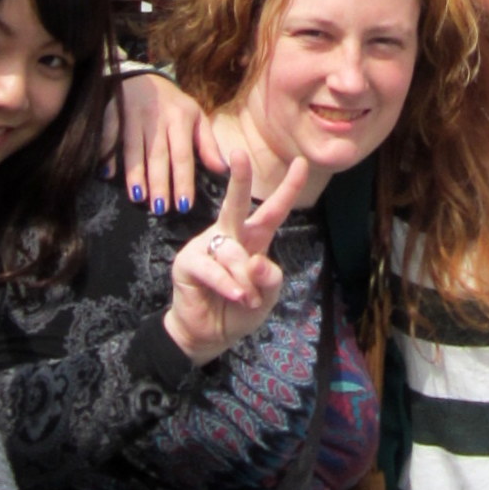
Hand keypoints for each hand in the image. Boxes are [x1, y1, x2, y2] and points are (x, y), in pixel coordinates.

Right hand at [113, 71, 223, 214]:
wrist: (144, 77)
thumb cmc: (174, 104)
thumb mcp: (196, 117)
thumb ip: (207, 144)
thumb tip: (221, 170)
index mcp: (180, 118)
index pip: (183, 154)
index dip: (183, 180)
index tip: (184, 205)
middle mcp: (157, 116)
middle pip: (158, 154)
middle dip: (159, 182)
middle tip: (160, 209)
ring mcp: (133, 113)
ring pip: (133, 147)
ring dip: (135, 173)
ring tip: (138, 197)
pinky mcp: (113, 110)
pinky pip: (109, 134)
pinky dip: (107, 153)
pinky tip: (107, 173)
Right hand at [163, 150, 307, 365]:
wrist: (208, 335)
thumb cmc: (239, 310)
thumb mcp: (266, 296)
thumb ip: (269, 279)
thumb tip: (256, 262)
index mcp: (252, 238)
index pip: (272, 210)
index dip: (287, 188)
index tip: (301, 162)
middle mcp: (229, 235)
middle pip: (235, 202)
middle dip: (239, 178)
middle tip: (239, 154)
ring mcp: (206, 246)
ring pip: (233, 252)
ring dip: (244, 280)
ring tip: (246, 299)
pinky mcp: (187, 262)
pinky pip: (213, 268)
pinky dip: (228, 284)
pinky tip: (236, 296)